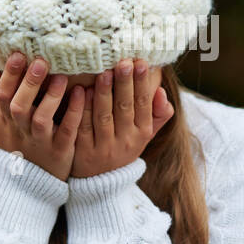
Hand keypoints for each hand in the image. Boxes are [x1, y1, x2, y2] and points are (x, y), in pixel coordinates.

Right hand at [0, 52, 85, 180]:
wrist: (32, 185)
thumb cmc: (17, 146)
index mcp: (4, 123)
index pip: (0, 97)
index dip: (8, 76)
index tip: (18, 53)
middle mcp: (19, 132)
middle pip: (17, 106)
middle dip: (27, 83)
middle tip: (40, 60)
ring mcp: (39, 142)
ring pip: (41, 119)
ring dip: (51, 97)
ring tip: (61, 76)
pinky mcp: (60, 151)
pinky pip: (67, 130)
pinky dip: (74, 112)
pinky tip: (82, 93)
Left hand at [72, 59, 172, 177]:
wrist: (101, 182)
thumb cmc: (123, 147)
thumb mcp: (145, 135)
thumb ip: (158, 114)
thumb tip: (161, 91)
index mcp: (142, 133)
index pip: (143, 105)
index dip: (142, 83)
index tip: (141, 62)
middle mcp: (125, 141)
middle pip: (124, 108)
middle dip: (125, 83)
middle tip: (123, 61)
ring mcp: (103, 148)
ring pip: (104, 117)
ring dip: (104, 94)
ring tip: (104, 72)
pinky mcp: (83, 152)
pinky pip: (82, 127)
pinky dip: (82, 108)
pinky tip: (81, 91)